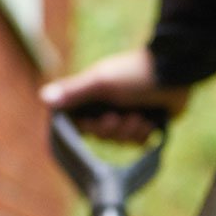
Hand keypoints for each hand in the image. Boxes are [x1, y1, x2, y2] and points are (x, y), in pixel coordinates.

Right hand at [40, 49, 189, 144]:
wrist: (173, 74)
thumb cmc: (134, 73)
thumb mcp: (101, 82)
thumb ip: (74, 92)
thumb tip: (43, 98)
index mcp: (92, 95)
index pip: (77, 122)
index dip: (87, 128)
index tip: (96, 121)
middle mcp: (106, 105)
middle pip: (99, 135)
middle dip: (112, 129)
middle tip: (120, 115)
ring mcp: (126, 114)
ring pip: (119, 140)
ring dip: (130, 131)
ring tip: (139, 115)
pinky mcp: (144, 122)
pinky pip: (137, 141)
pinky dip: (143, 133)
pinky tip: (149, 120)